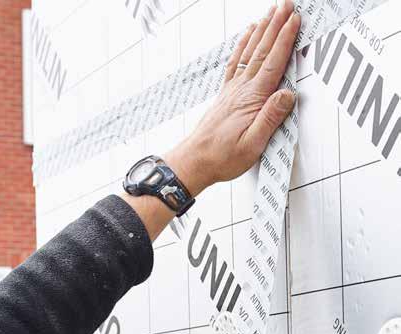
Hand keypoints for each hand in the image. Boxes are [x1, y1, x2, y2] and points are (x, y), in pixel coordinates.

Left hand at [165, 0, 300, 196]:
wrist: (194, 162)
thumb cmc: (222, 158)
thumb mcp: (253, 145)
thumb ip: (270, 119)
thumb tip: (287, 95)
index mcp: (252, 99)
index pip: (272, 62)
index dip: (285, 39)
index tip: (294, 18)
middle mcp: (241, 89)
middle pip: (262, 50)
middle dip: (275, 25)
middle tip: (286, 4)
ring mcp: (231, 90)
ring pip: (249, 52)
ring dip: (261, 30)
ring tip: (270, 11)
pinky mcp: (225, 95)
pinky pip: (236, 63)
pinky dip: (242, 45)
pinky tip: (247, 35)